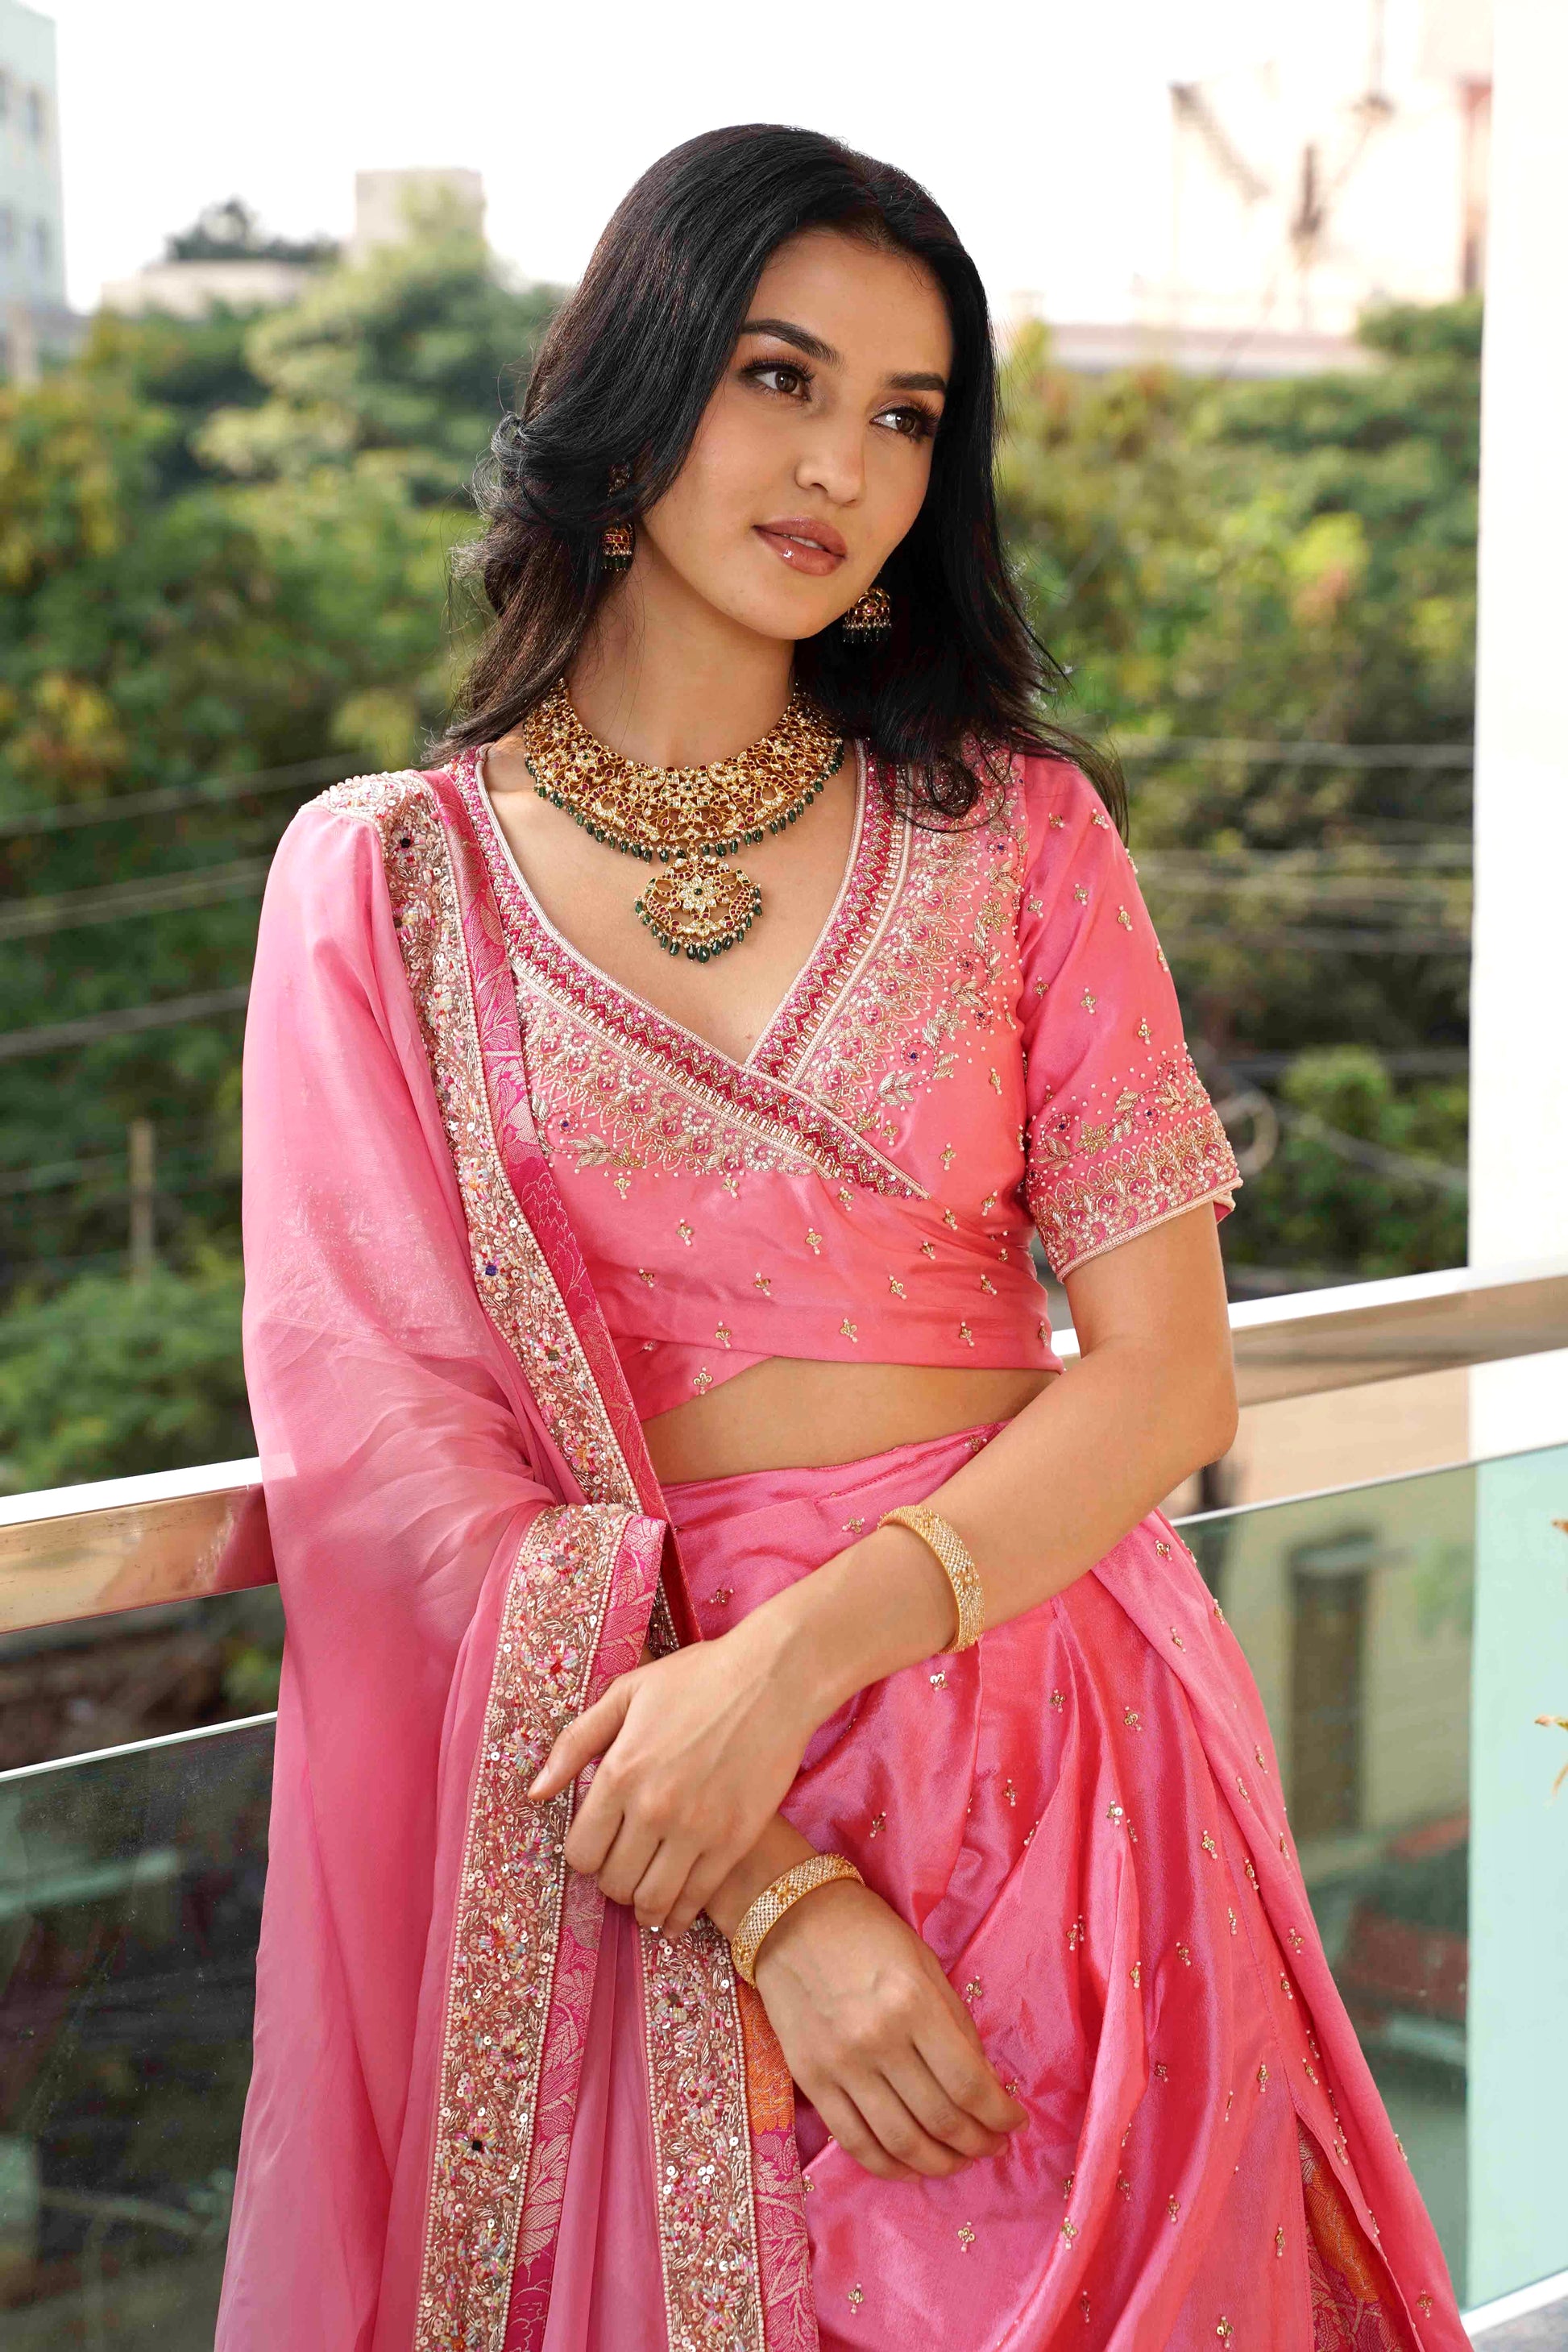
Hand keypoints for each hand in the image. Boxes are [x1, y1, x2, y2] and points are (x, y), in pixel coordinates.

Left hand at [526, 1612, 820, 1935]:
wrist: (774, 1679)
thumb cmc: (698, 1678)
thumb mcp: (627, 1693)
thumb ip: (575, 1743)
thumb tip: (535, 1792)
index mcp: (620, 1772)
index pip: (581, 1851)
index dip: (585, 1856)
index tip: (599, 1847)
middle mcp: (652, 1808)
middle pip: (613, 1881)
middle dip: (612, 1881)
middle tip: (624, 1869)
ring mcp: (696, 1828)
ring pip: (652, 1900)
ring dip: (643, 1905)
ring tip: (646, 1896)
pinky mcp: (734, 1840)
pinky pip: (696, 1899)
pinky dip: (680, 1916)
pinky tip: (675, 1915)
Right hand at [753, 1877, 1026, 2181]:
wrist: (792, 1919)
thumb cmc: (869, 1933)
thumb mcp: (926, 1965)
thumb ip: (956, 2024)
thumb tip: (984, 2084)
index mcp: (914, 2003)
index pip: (969, 2083)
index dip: (1000, 2115)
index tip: (1015, 2123)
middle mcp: (877, 2040)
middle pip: (940, 2119)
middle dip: (978, 2143)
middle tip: (994, 2146)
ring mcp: (840, 2065)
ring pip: (900, 2141)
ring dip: (940, 2163)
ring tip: (960, 2161)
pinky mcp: (811, 2080)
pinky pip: (854, 2142)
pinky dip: (889, 2167)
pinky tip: (912, 2167)